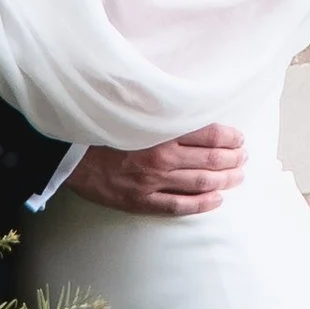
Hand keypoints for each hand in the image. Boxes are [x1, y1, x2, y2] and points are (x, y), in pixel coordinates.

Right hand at [73, 125, 247, 216]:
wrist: (64, 154)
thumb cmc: (97, 128)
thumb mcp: (129, 108)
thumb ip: (158, 108)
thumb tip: (185, 101)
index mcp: (159, 131)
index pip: (208, 134)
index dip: (229, 137)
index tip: (239, 137)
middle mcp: (160, 157)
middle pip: (210, 160)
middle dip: (233, 159)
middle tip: (244, 157)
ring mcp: (152, 182)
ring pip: (201, 184)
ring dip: (225, 180)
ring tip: (238, 177)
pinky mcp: (141, 201)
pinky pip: (179, 206)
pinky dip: (202, 204)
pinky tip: (217, 201)